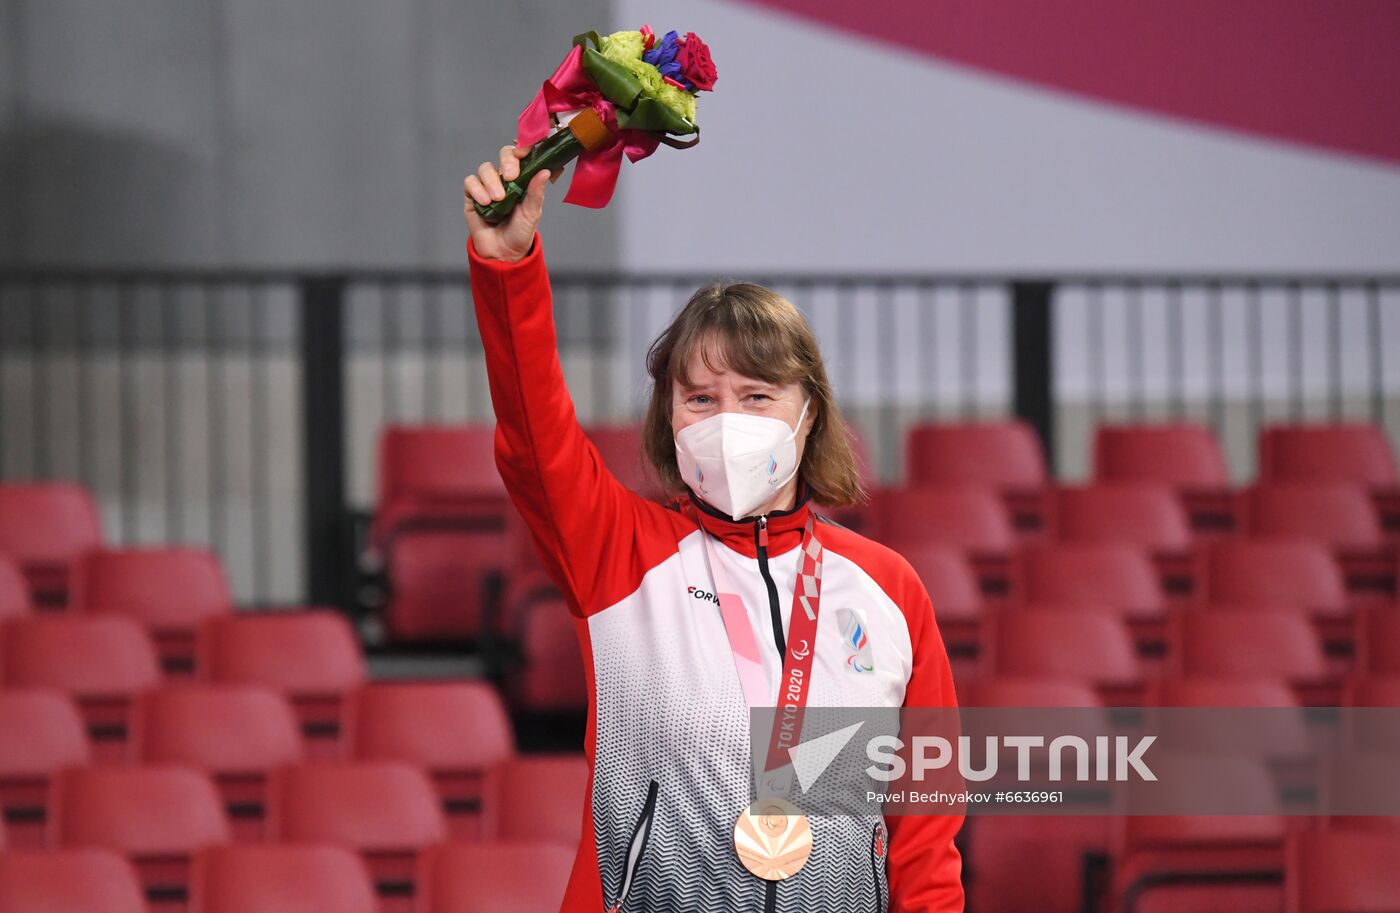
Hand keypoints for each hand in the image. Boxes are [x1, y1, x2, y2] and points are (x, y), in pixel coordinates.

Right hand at [463, 143, 563, 261]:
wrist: (503, 253)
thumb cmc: (520, 232)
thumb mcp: (532, 213)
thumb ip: (536, 192)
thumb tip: (546, 171)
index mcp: (523, 178)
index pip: (522, 155)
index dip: (523, 148)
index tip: (525, 153)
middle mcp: (505, 178)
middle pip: (504, 154)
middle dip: (508, 162)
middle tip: (512, 176)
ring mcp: (488, 185)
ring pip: (486, 168)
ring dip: (492, 182)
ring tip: (498, 200)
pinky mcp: (472, 194)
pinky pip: (471, 182)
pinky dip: (478, 190)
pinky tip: (485, 203)